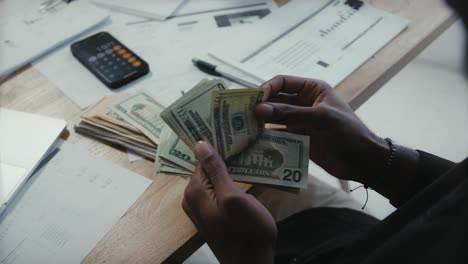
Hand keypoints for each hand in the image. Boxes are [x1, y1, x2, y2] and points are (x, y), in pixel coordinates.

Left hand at [182, 142, 276, 263]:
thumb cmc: (247, 231)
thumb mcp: (233, 198)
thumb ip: (216, 170)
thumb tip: (199, 143)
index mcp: (194, 191)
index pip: (201, 158)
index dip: (216, 144)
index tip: (230, 128)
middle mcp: (193, 198)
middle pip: (207, 167)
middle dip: (222, 154)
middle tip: (242, 137)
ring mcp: (203, 207)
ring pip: (214, 178)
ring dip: (228, 166)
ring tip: (246, 151)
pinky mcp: (214, 213)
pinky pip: (218, 189)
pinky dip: (229, 179)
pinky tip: (244, 172)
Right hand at [255, 75, 388, 183]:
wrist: (362, 161)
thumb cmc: (347, 132)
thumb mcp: (320, 118)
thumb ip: (290, 113)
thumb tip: (259, 109)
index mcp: (312, 89)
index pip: (283, 82)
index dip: (267, 88)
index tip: (253, 100)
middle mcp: (303, 103)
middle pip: (275, 100)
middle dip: (260, 106)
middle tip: (241, 116)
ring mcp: (300, 121)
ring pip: (274, 118)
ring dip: (260, 122)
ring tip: (243, 129)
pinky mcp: (298, 138)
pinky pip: (278, 135)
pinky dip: (267, 137)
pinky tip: (255, 141)